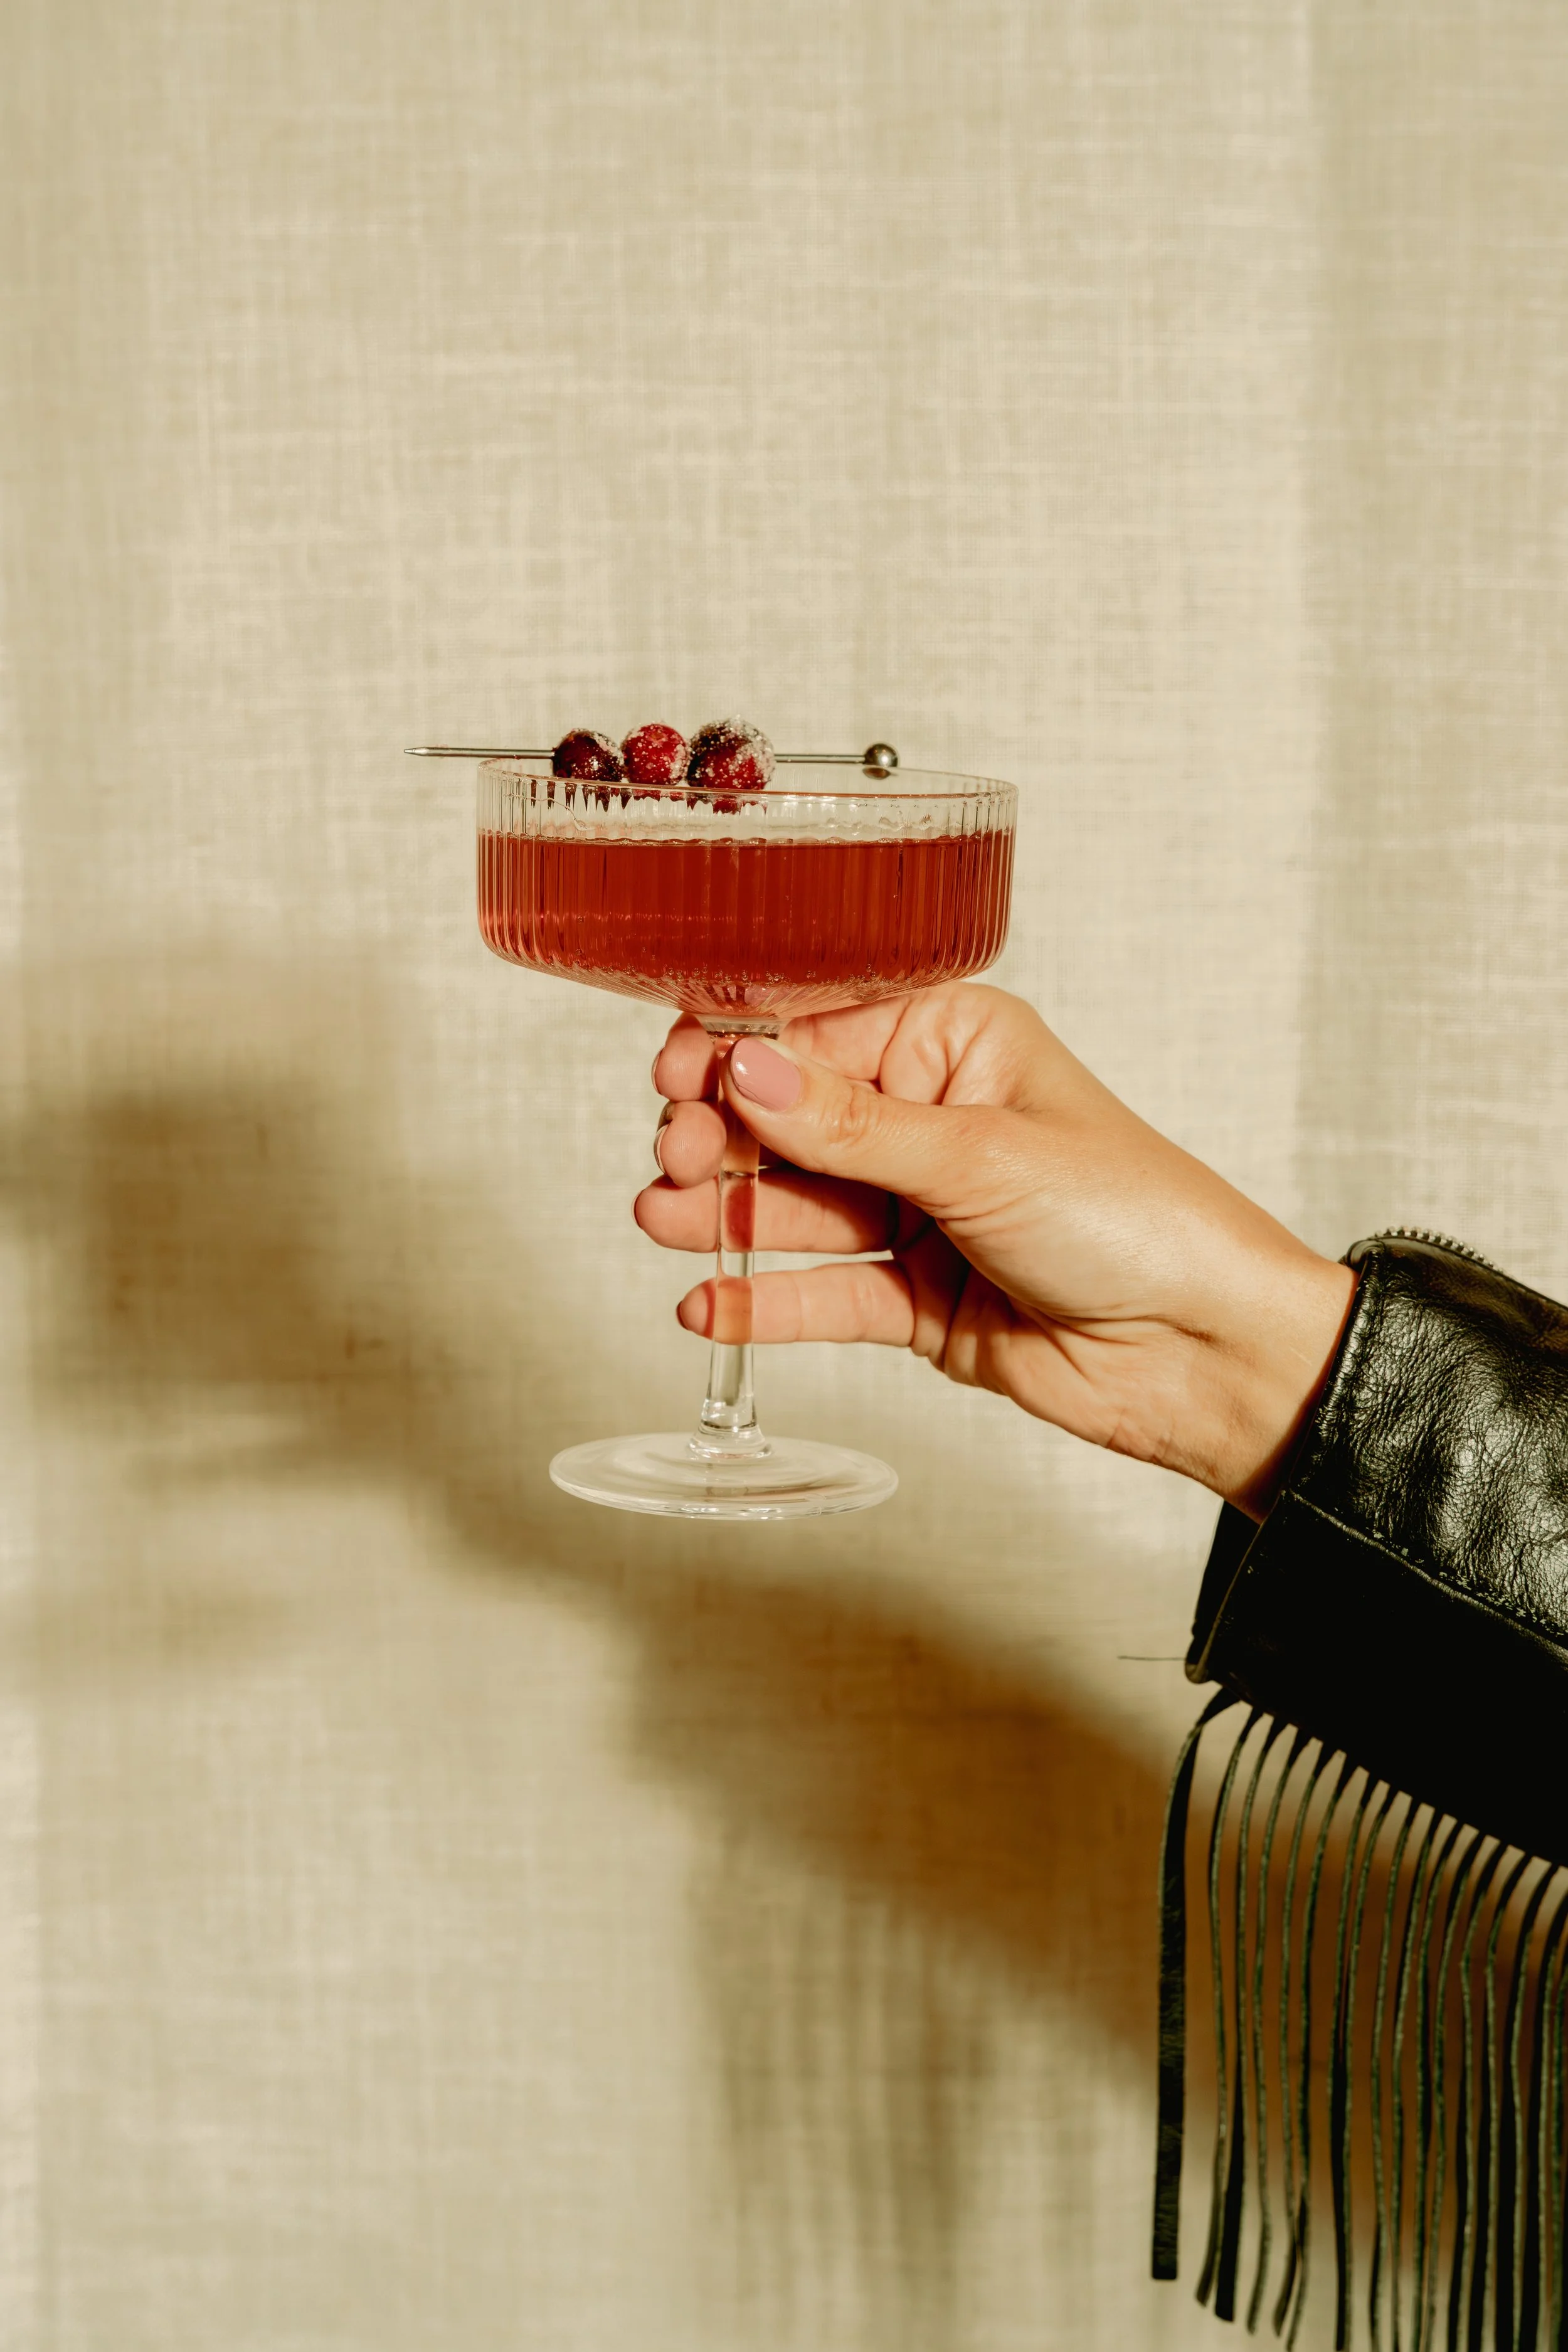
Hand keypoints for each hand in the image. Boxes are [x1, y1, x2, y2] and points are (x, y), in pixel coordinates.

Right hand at [636, 984, 1354, 1517]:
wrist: (1204, 1351)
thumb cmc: (1136, 1217)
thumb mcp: (981, 1156)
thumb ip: (850, 1125)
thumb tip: (745, 1070)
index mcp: (954, 1044)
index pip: (816, 1031)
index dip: (736, 1050)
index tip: (678, 1074)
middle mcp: (928, 1119)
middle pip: (789, 1119)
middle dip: (720, 1136)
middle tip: (674, 1159)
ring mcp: (917, 1211)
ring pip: (794, 1206)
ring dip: (723, 1215)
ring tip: (662, 1222)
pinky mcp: (914, 1298)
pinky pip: (820, 1292)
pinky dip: (762, 1300)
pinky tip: (706, 1304)